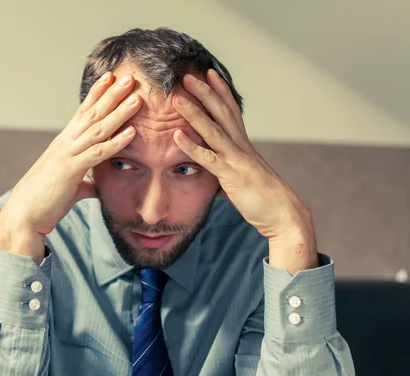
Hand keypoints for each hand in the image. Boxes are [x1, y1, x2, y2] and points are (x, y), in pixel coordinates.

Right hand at [0, 72, 141, 260]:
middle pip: (92, 113)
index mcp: (64, 143)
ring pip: (98, 128)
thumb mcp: (69, 186)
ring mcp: (67, 154)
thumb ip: (84, 182)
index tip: (112, 77)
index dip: (98, 94)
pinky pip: (97, 153)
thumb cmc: (45, 200)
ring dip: (119, 112)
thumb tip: (95, 187)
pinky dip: (116, 142)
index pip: (83, 112)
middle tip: (130, 76)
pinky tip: (132, 133)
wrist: (24, 215)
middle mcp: (65, 143)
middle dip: (112, 93)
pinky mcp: (70, 170)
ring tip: (136, 96)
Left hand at [172, 71, 317, 272]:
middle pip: (222, 112)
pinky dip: (192, 146)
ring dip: (193, 112)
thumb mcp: (243, 180)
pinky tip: (176, 135)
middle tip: (188, 75)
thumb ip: (228, 173)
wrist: (284, 215)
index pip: (232, 111)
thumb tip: (217, 177)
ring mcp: (236, 159)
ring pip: (212, 130)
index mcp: (245, 145)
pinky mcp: (231, 175)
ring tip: (176, 98)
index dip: (221, 91)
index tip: (210, 73)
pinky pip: (208, 158)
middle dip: (205, 92)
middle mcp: (241, 147)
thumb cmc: (264, 199)